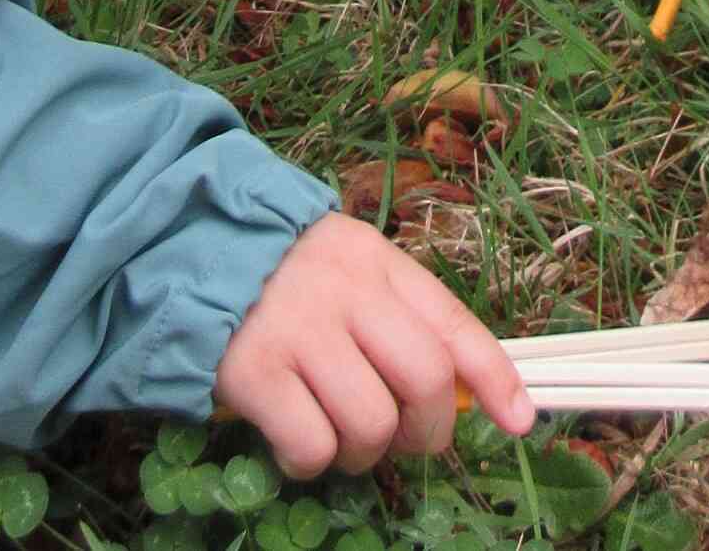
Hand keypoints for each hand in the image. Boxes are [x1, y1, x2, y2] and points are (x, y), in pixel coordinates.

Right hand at [214, 211, 534, 478]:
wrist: (187, 247)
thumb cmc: (281, 272)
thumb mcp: (349, 269)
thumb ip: (398, 316)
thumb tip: (460, 390)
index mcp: (378, 261)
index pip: (455, 324)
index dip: (496, 379)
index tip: (521, 421)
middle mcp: (346, 290)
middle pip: (426, 379)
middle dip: (426, 430)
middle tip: (401, 439)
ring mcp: (299, 330)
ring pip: (371, 423)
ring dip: (363, 452)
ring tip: (337, 436)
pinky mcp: (253, 371)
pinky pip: (312, 445)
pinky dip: (312, 462)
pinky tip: (294, 441)